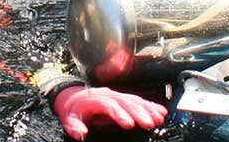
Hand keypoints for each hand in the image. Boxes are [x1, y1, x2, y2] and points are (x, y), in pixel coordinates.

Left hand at [53, 86, 167, 140]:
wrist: (72, 97)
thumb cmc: (73, 110)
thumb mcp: (69, 118)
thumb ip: (74, 126)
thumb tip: (80, 133)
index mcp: (95, 99)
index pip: (110, 106)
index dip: (120, 114)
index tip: (129, 124)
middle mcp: (108, 95)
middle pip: (125, 102)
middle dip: (139, 112)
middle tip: (150, 122)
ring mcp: (116, 96)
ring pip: (134, 100)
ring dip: (147, 108)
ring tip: (158, 117)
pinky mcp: (122, 99)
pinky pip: (137, 100)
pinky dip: (149, 105)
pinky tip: (159, 111)